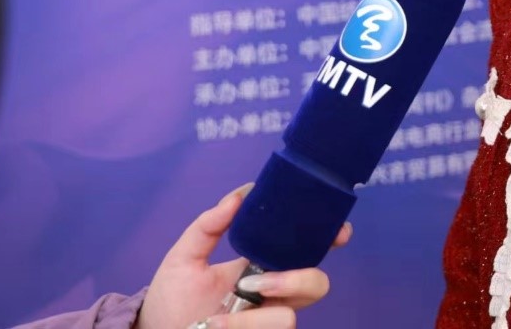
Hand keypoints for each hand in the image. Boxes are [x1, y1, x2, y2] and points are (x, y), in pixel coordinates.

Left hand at [134, 184, 351, 328]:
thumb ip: (209, 225)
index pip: (307, 251)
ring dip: (255, 316)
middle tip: (257, 284)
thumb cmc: (171, 300)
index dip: (330, 240)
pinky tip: (216, 326)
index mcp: (262, 267)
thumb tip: (239, 194)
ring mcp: (267, 322)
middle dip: (298, 279)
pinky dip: (242, 326)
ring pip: (291, 317)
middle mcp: (272, 297)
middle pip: (317, 284)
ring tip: (220, 316)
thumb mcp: (184, 257)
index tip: (339, 231)